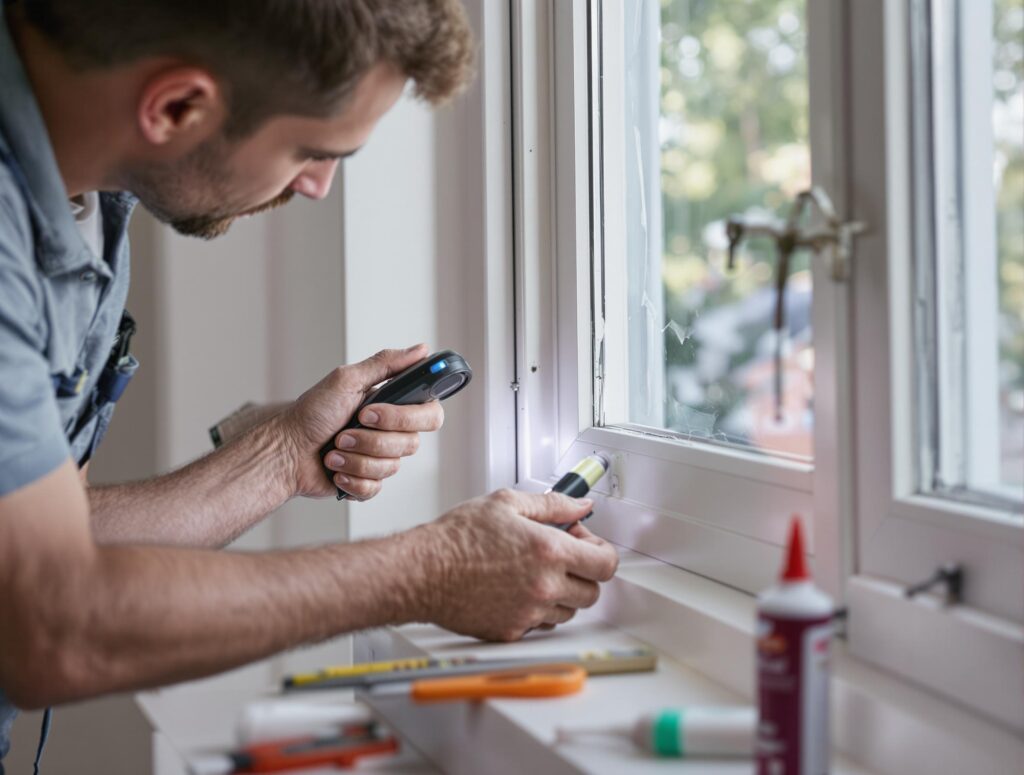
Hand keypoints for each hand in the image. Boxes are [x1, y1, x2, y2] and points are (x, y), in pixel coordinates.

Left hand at [274, 345, 444, 499]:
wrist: (285, 451)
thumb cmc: (311, 414)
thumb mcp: (346, 380)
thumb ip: (386, 364)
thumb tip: (420, 350)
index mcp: (392, 405)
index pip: (429, 413)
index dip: (408, 418)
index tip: (373, 413)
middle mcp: (391, 432)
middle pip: (412, 443)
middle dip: (373, 439)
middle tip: (345, 431)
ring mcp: (380, 457)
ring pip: (391, 466)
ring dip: (355, 458)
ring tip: (334, 448)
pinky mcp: (368, 481)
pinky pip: (376, 487)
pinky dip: (351, 477)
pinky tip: (335, 469)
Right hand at [408, 489, 618, 640]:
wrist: (423, 572)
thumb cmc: (457, 538)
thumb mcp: (507, 504)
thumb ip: (553, 504)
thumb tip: (581, 505)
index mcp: (549, 552)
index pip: (606, 564)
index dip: (599, 552)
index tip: (584, 544)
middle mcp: (545, 586)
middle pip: (592, 592)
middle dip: (582, 573)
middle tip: (559, 557)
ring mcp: (530, 613)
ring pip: (568, 611)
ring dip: (560, 593)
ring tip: (531, 572)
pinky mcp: (512, 631)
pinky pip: (540, 625)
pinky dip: (536, 610)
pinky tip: (515, 590)